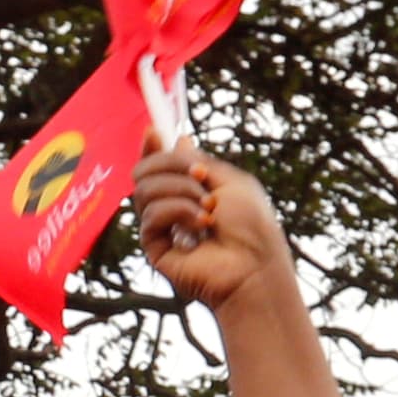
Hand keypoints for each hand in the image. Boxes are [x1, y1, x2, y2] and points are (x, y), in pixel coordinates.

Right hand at [133, 142, 295, 313]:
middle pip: (145, 172)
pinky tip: (200, 226)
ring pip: (145, 190)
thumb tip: (178, 140)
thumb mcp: (230, 180)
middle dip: (171, 166)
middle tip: (200, 177)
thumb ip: (200, 162)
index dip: (152, 148)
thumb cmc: (251, 226)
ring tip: (208, 208)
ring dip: (180, 191)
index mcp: (191, 189)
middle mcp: (173, 206)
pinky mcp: (155, 247)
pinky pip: (151, 215)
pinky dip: (178, 213)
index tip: (153, 132)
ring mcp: (162, 227)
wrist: (252, 264)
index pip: (159, 165)